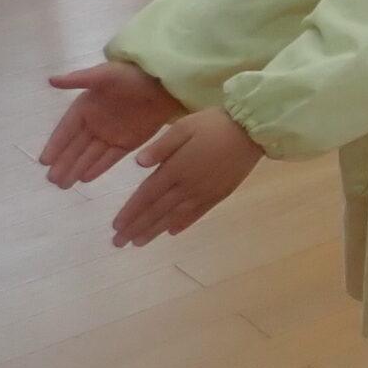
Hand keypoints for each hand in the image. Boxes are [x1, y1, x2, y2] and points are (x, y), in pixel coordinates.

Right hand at [41, 61, 183, 187]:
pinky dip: (98, 167)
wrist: (164, 83)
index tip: (44, 161)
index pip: (66, 130)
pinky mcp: (128, 143)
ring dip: (77, 169)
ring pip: (90, 155)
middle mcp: (94, 124)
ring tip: (64, 185)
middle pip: (75, 147)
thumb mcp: (104, 74)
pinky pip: (110, 158)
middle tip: (52, 181)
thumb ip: (79, 79)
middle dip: (63, 163)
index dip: (55, 145)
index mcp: (85, 107)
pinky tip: (85, 179)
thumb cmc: (132, 76)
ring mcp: (111, 135)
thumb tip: (51, 80)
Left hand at [109, 109, 262, 246]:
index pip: (146, 195)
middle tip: (119, 242)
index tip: (116, 227)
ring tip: (139, 243)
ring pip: (174, 217)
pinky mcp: (219, 194)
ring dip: (155, 230)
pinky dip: (183, 224)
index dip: (130, 212)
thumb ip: (161, 146)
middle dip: (137, 228)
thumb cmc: (214, 124)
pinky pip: (197, 213)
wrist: (252, 130)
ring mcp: (204, 193)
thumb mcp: (184, 126)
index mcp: (175, 169)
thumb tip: (138, 163)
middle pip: (157, 211)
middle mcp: (187, 186)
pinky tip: (172, 232)